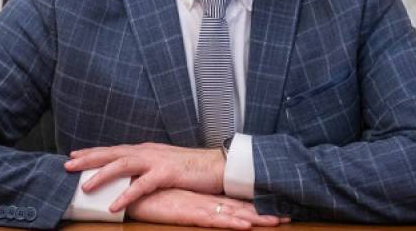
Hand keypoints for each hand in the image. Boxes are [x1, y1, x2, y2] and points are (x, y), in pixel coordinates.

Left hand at [64, 143, 224, 210]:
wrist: (219, 165)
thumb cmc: (192, 168)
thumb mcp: (164, 165)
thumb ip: (147, 168)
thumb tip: (130, 175)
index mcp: (146, 150)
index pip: (114, 149)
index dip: (93, 152)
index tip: (73, 156)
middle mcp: (148, 151)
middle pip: (113, 153)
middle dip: (89, 158)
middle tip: (67, 165)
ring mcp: (157, 161)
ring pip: (123, 164)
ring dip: (103, 174)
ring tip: (85, 186)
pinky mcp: (167, 173)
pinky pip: (143, 185)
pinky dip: (126, 194)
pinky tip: (114, 204)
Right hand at [128, 188, 287, 228]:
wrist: (128, 189)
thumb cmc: (149, 196)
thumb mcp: (172, 202)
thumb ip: (187, 203)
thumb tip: (199, 208)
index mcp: (201, 197)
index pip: (233, 202)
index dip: (254, 207)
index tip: (275, 210)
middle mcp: (203, 199)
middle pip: (238, 207)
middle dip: (263, 213)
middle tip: (287, 216)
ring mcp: (197, 205)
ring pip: (232, 213)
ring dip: (254, 218)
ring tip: (276, 221)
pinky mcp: (187, 212)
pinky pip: (213, 219)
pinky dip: (230, 222)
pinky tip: (245, 225)